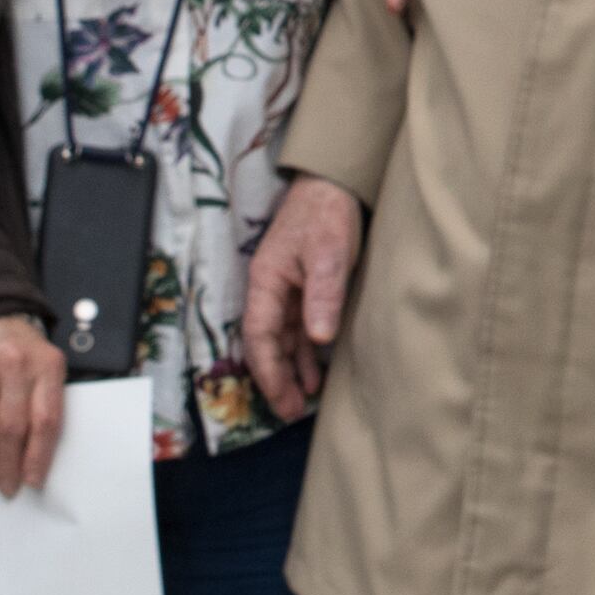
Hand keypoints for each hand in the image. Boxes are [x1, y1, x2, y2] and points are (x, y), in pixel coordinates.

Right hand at [0, 312, 65, 496]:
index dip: (39, 454)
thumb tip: (40, 455)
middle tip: (10, 488)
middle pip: (13, 426)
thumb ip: (46, 400)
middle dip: (11, 464)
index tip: (34, 480)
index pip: (46, 418)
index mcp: (47, 364)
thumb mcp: (46, 364)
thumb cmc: (22, 350)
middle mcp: (15, 364)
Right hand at [243, 175, 364, 420]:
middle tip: (289, 412)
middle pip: (266, 343)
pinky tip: (314, 370)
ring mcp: (287, 289)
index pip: (259, 337)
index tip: (280, 398)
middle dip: (275, 379)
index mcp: (266, 281)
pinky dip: (304, 351)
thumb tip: (318, 337)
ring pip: (282, 338)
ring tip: (302, 400)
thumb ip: (322, 295)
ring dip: (291, 369)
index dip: (268, 371)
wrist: (335, 182)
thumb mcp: (327, 254)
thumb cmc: (326, 213)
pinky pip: (298, 327)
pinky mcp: (304, 287)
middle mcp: (271, 289)